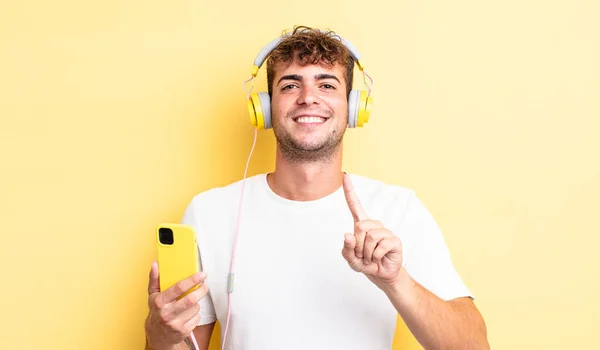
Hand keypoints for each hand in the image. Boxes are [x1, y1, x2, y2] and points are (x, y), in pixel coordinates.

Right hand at [145, 261, 208, 349]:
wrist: (158, 335)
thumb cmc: (157, 311)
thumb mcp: (153, 295)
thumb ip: (154, 279)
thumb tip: (155, 264)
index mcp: (159, 302)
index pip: (179, 288)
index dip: (192, 280)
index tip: (201, 274)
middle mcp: (166, 313)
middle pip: (190, 299)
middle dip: (201, 291)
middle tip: (204, 285)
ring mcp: (175, 324)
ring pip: (195, 308)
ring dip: (197, 303)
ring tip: (191, 302)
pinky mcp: (183, 331)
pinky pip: (197, 318)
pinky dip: (196, 314)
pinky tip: (189, 313)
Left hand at [341, 174, 404, 290]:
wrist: (382, 275)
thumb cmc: (366, 264)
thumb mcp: (350, 259)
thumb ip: (346, 249)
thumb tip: (347, 235)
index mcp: (362, 225)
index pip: (355, 205)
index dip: (350, 191)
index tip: (346, 175)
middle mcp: (374, 225)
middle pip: (360, 226)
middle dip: (357, 244)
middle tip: (362, 254)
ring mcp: (386, 232)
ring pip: (370, 237)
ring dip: (366, 252)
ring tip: (370, 257)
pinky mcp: (395, 240)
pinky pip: (380, 246)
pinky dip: (375, 256)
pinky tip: (379, 258)